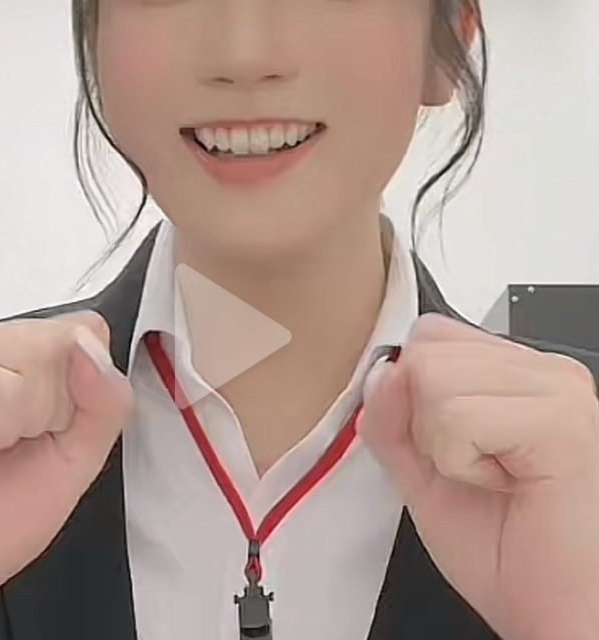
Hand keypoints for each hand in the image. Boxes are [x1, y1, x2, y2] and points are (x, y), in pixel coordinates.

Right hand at [0, 311, 132, 639]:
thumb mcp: (80, 454)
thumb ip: (106, 399)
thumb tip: (91, 347)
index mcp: (12, 349)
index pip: (87, 328)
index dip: (84, 389)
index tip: (45, 431)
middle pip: (69, 339)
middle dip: (56, 410)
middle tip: (10, 443)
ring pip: (42, 358)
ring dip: (26, 421)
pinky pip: (4, 388)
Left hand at [359, 313, 598, 639]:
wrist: (564, 616)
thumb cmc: (513, 556)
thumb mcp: (425, 476)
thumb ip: (392, 420)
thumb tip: (383, 372)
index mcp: (519, 374)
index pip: (431, 335)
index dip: (415, 399)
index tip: (454, 452)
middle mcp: (544, 371)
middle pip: (426, 351)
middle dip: (427, 426)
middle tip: (479, 472)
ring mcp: (557, 388)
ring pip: (432, 377)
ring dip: (445, 447)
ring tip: (494, 479)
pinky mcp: (559, 418)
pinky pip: (455, 414)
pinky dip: (461, 462)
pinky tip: (506, 484)